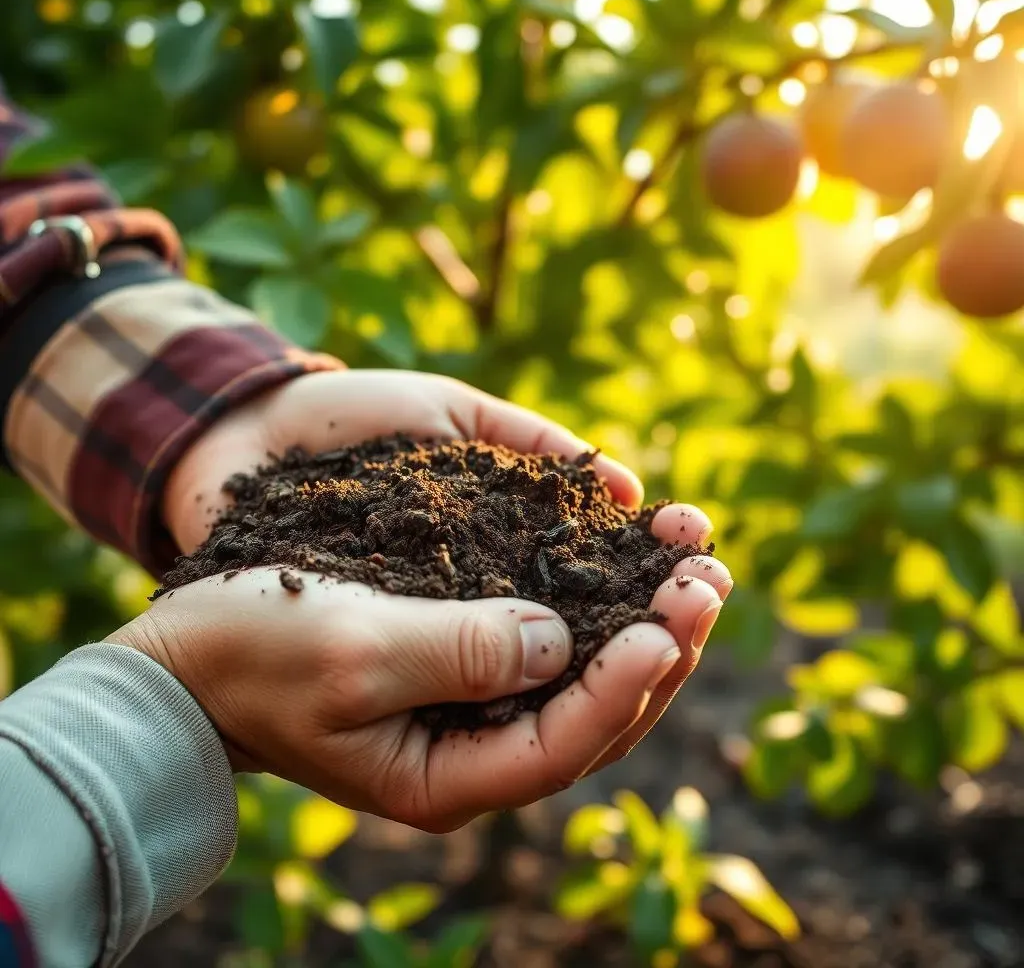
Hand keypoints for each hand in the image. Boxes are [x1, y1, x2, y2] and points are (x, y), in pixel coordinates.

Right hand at [159, 368, 732, 799]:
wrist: (192, 659)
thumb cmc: (255, 655)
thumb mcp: (353, 652)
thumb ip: (459, 651)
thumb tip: (559, 638)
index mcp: (448, 777)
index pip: (564, 742)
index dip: (626, 683)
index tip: (666, 618)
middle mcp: (476, 754)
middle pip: (598, 715)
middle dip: (661, 646)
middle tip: (709, 575)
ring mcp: (475, 714)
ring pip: (587, 680)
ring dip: (645, 623)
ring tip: (693, 561)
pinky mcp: (467, 666)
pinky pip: (555, 647)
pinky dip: (597, 605)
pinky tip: (626, 560)